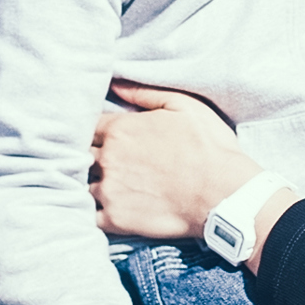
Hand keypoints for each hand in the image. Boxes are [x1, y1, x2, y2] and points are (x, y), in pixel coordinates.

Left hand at [91, 82, 262, 239]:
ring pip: (81, 184)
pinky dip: (91, 211)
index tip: (102, 135)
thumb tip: (116, 84)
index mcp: (121, 130)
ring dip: (89, 182)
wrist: (225, 194)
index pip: (88, 125)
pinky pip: (88, 215)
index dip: (94, 129)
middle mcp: (108, 159)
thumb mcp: (183, 106)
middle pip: (80, 154)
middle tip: (102, 159)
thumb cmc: (209, 147)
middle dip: (87, 154)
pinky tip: (101, 208)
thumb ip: (144, 94)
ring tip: (103, 183)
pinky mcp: (116, 219)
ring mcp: (110, 191)